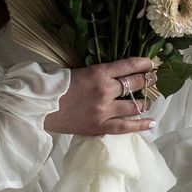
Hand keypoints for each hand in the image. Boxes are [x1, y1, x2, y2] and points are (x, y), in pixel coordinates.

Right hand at [43, 55, 159, 135]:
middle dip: (147, 80)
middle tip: (153, 79)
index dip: (143, 64)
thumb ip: (99, 72)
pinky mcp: (99, 127)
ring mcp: (103, 111)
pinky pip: (125, 127)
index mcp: (98, 73)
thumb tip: (117, 73)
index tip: (151, 64)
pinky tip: (151, 122)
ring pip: (134, 106)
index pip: (128, 66)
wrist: (38, 107)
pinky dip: (140, 125)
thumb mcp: (79, 70)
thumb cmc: (54, 85)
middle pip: (134, 84)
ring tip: (147, 101)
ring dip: (144, 102)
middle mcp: (105, 91)